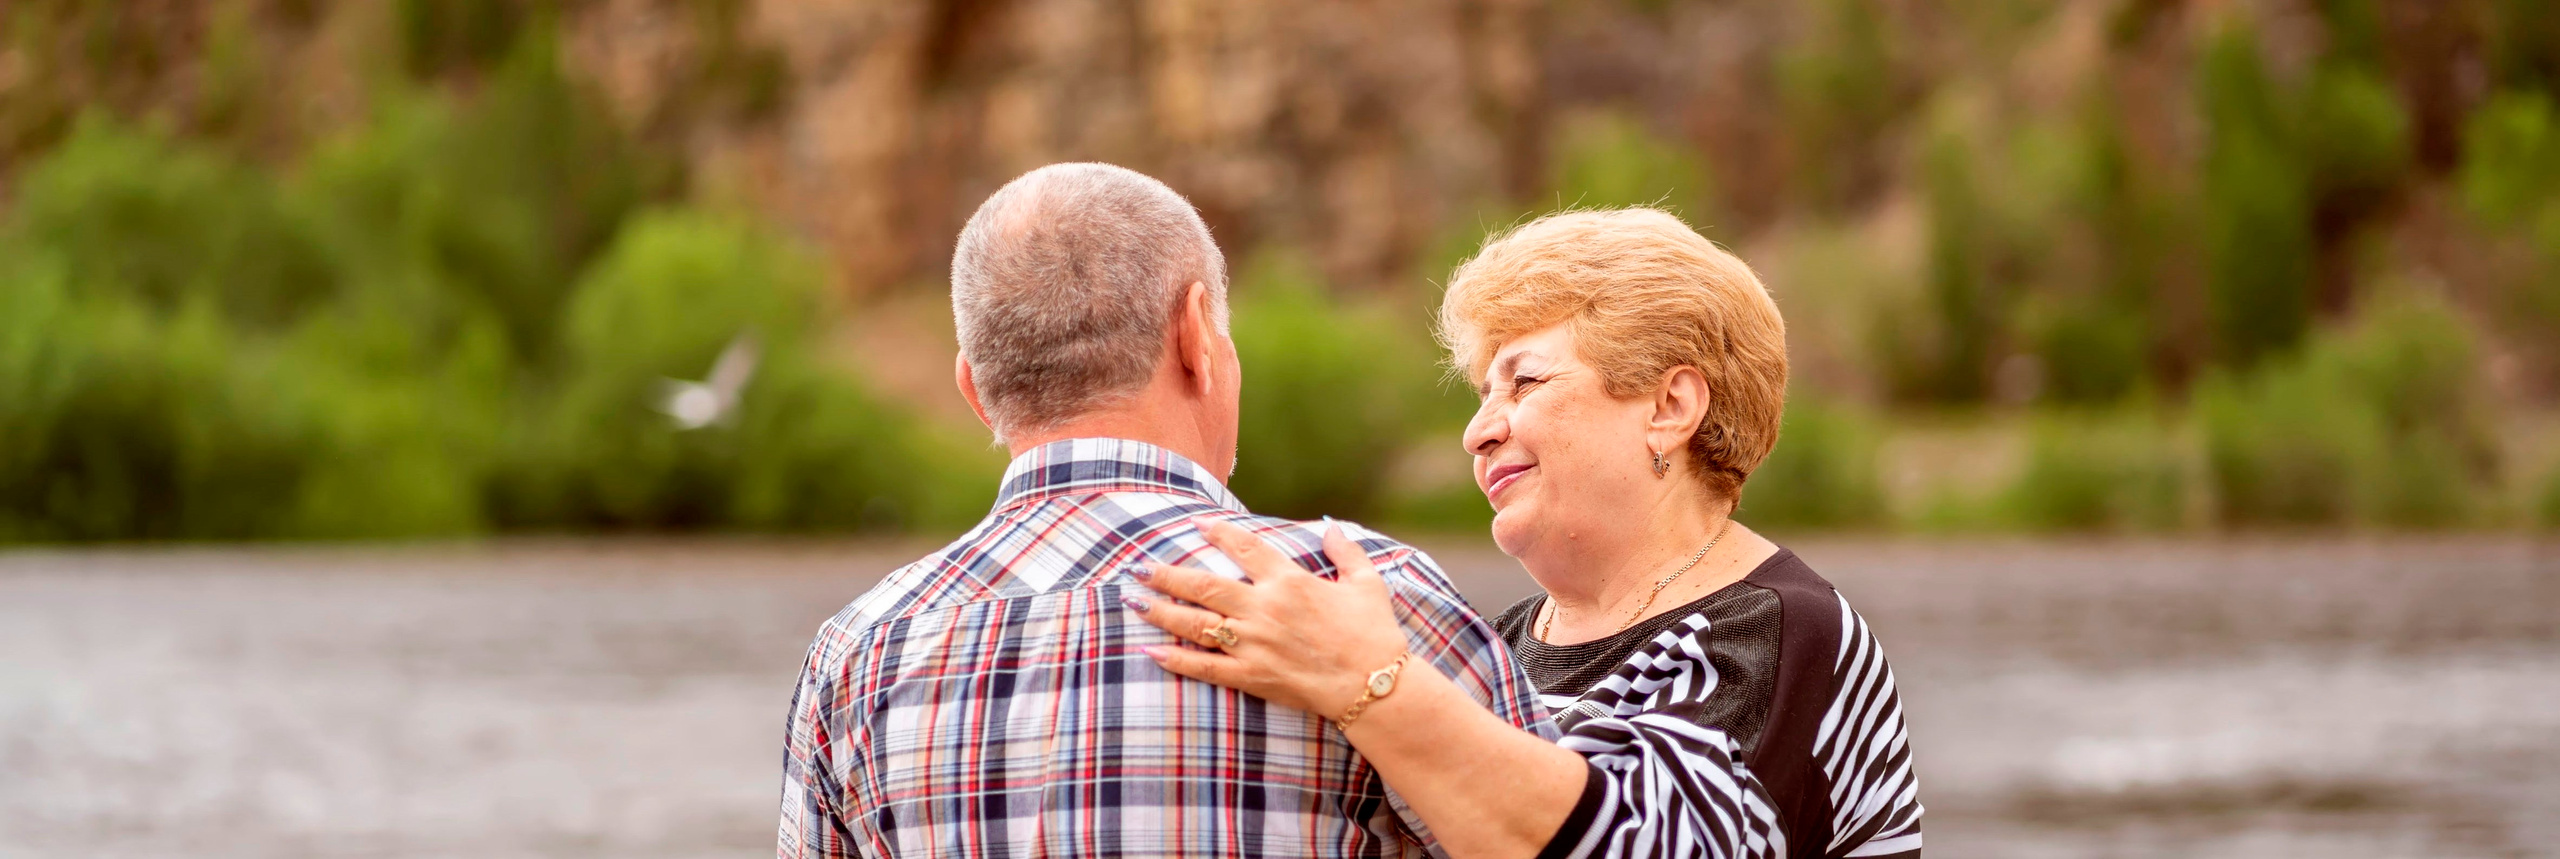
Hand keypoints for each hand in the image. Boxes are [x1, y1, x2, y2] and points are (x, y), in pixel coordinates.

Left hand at [1123, 518, 1412, 718]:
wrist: (1374, 687)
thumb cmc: (1374, 634)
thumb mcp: (1367, 583)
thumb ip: (1345, 550)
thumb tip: (1329, 525)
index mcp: (1290, 582)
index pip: (1245, 548)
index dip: (1219, 533)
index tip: (1197, 523)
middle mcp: (1264, 609)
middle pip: (1204, 586)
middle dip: (1168, 574)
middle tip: (1140, 567)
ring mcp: (1254, 644)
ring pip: (1196, 624)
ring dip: (1162, 611)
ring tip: (1134, 602)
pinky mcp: (1252, 676)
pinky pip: (1205, 668)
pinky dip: (1176, 660)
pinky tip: (1151, 652)